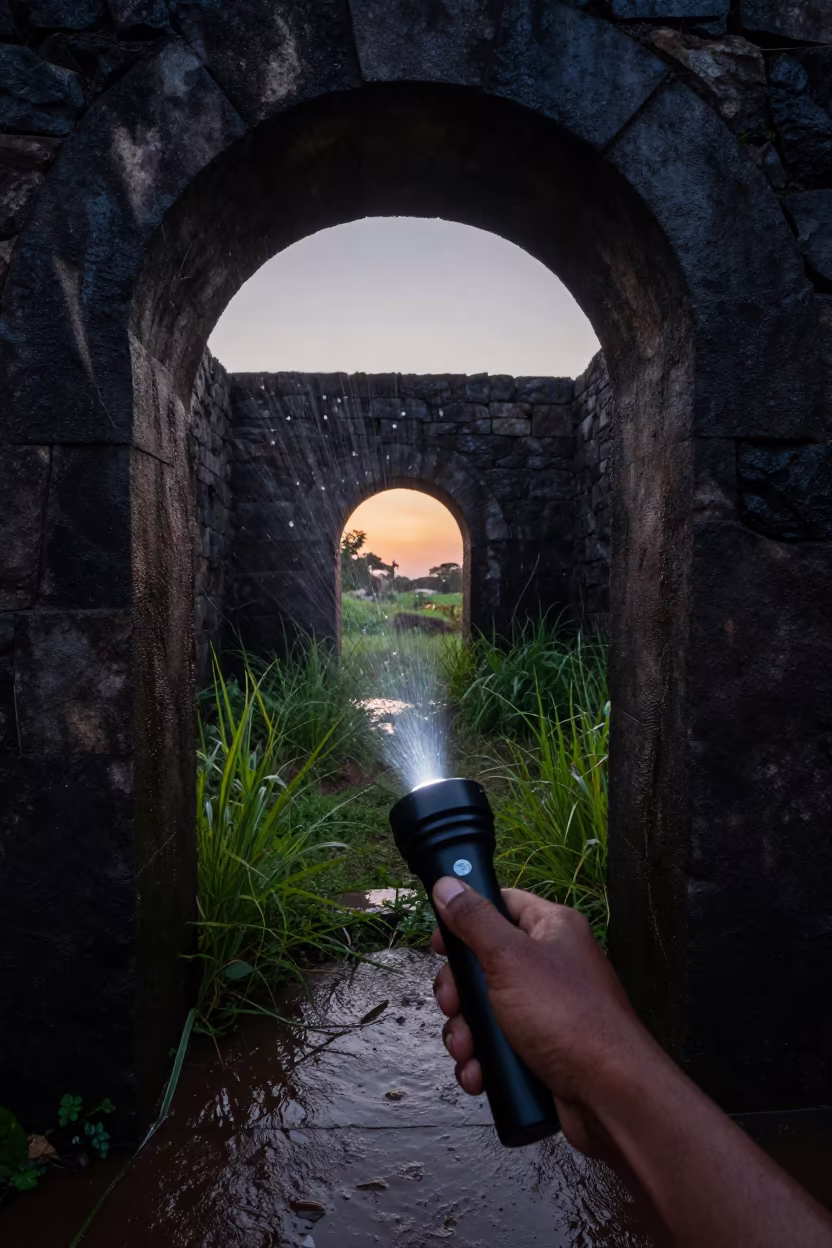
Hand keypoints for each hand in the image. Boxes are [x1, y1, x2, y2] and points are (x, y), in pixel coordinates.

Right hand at [431, 878, 654, 1159]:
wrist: (610, 1096)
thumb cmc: (568, 1018)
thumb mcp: (510, 959)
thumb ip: (475, 920)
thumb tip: (448, 884)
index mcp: (552, 929)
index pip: (502, 904)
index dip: (467, 918)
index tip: (442, 942)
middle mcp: (550, 965)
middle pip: (484, 962)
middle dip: (460, 991)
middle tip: (454, 1005)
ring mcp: (546, 1009)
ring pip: (485, 1009)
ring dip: (466, 1032)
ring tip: (468, 1050)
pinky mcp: (541, 1048)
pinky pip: (498, 1046)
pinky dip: (482, 1060)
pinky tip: (479, 1073)